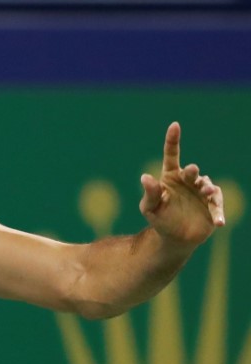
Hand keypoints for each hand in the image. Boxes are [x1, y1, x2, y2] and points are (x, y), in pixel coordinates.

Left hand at [139, 122, 224, 246]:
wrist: (175, 237)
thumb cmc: (160, 219)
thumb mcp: (150, 207)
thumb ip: (150, 193)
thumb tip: (145, 177)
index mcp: (171, 177)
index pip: (171, 155)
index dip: (173, 141)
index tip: (174, 125)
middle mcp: (188, 181)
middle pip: (191, 171)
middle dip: (192, 170)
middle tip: (192, 170)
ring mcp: (201, 192)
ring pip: (207, 186)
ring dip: (207, 189)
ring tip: (206, 193)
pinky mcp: (212, 205)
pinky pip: (217, 205)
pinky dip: (218, 212)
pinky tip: (219, 222)